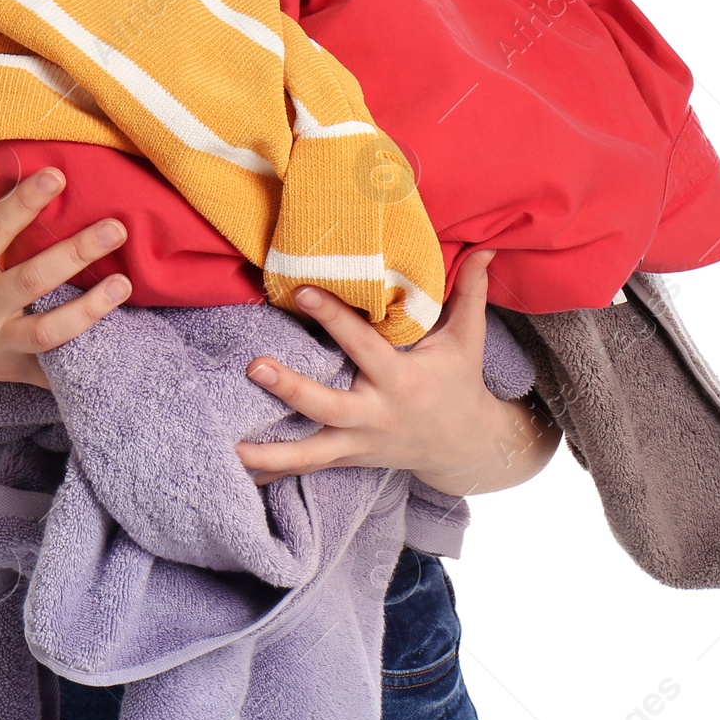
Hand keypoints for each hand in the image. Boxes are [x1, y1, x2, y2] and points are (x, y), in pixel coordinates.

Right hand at [0, 124, 132, 395]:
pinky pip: (49, 368)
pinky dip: (79, 363)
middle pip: (32, 279)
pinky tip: (116, 341)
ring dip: (90, 309)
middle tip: (117, 227)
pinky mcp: (11, 366)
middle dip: (76, 253)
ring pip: (48, 330)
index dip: (23, 204)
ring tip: (125, 284)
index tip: (57, 176)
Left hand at [233, 248, 547, 494]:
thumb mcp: (468, 339)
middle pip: (329, 406)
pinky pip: (309, 467)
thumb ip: (471, 292)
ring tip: (232, 446)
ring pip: (313, 452)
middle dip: (292, 389)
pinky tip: (239, 471)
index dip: (334, 318)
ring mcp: (361, 443)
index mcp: (402, 380)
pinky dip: (276, 471)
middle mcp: (378, 414)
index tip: (302, 291)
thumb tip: (487, 247)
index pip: (363, 345)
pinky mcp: (350, 459)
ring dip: (273, 451)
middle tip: (255, 366)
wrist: (467, 448)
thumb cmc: (460, 382)